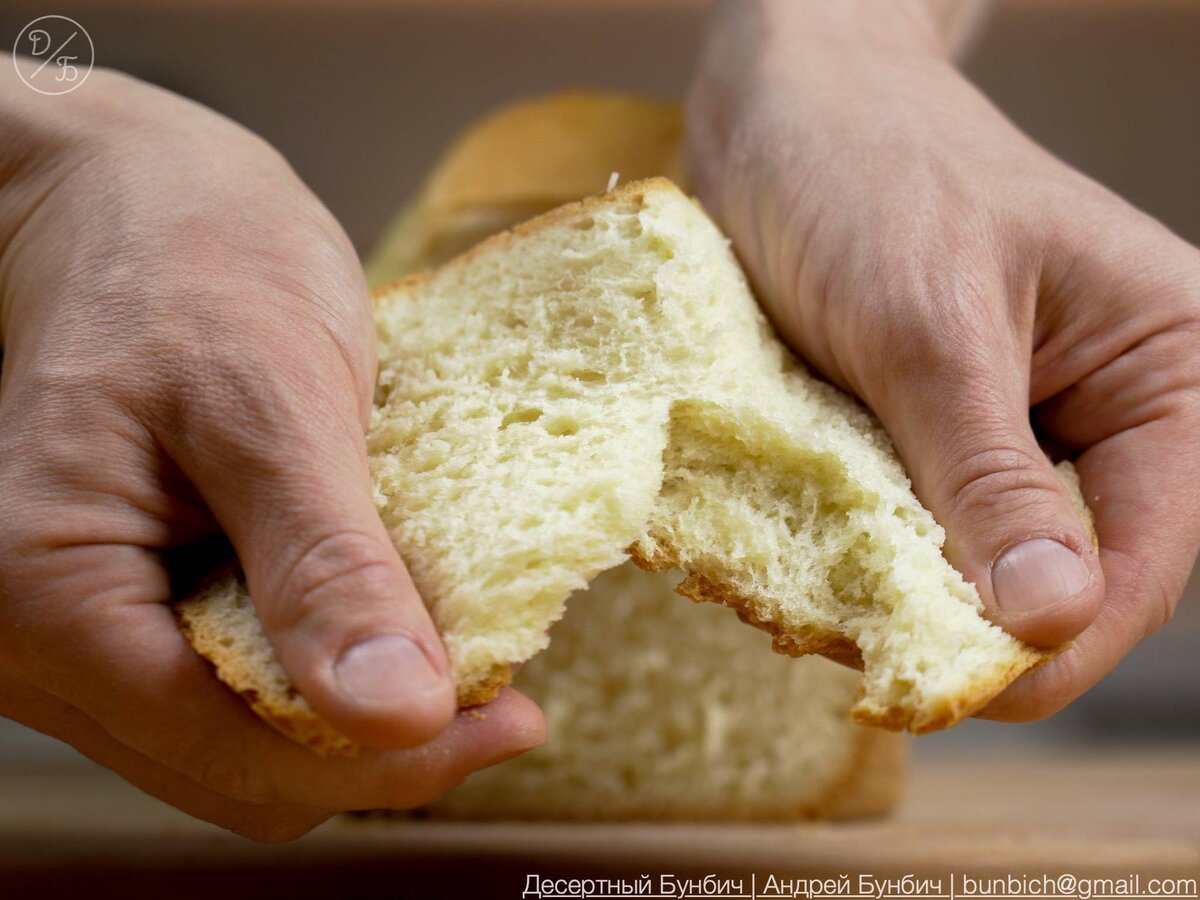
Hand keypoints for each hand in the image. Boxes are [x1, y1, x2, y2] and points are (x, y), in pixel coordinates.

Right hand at [0, 61, 543, 838]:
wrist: (141, 201)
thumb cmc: (192, 262)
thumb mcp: (274, 399)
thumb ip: (324, 566)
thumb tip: (397, 715)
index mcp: (45, 589)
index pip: (232, 753)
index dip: (384, 755)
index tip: (511, 714)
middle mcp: (38, 638)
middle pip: (237, 768)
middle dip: (376, 737)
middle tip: (498, 676)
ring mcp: (81, 631)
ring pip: (243, 739)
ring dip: (357, 703)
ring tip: (452, 633)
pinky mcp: (132, 606)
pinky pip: (240, 682)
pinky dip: (328, 660)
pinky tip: (392, 605)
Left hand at [685, 1, 1199, 719]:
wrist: (779, 105)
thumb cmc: (865, 173)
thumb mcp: (929, 325)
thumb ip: (990, 475)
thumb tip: (1051, 621)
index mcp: (1165, 362)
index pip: (1148, 546)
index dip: (1067, 640)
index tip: (968, 692)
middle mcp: (1104, 402)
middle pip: (1070, 565)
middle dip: (980, 624)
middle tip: (887, 671)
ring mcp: (1013, 420)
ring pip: (985, 555)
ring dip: (915, 598)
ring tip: (832, 621)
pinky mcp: (933, 428)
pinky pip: (919, 521)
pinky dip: (870, 557)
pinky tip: (811, 571)